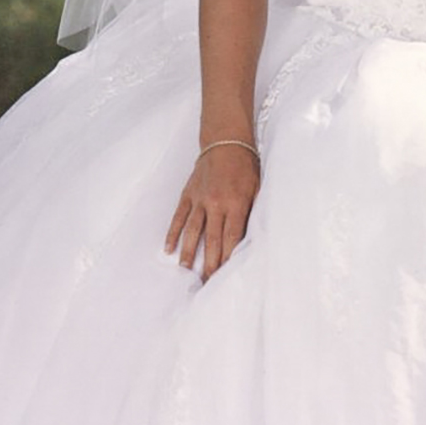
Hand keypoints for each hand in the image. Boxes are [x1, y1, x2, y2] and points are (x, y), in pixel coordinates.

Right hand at [164, 145, 259, 280]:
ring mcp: (199, 199)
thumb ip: (253, 211)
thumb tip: (253, 236)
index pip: (231, 237)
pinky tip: (168, 248)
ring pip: (193, 231)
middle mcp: (216, 203)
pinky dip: (172, 233)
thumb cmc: (245, 165)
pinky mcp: (188, 194)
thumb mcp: (257, 188)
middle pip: (213, 240)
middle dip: (210, 263)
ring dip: (190, 253)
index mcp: (236, 203)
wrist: (225, 141)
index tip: (226, 275)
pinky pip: (178, 217)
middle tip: (207, 283)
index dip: (228, 258)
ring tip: (186, 271)